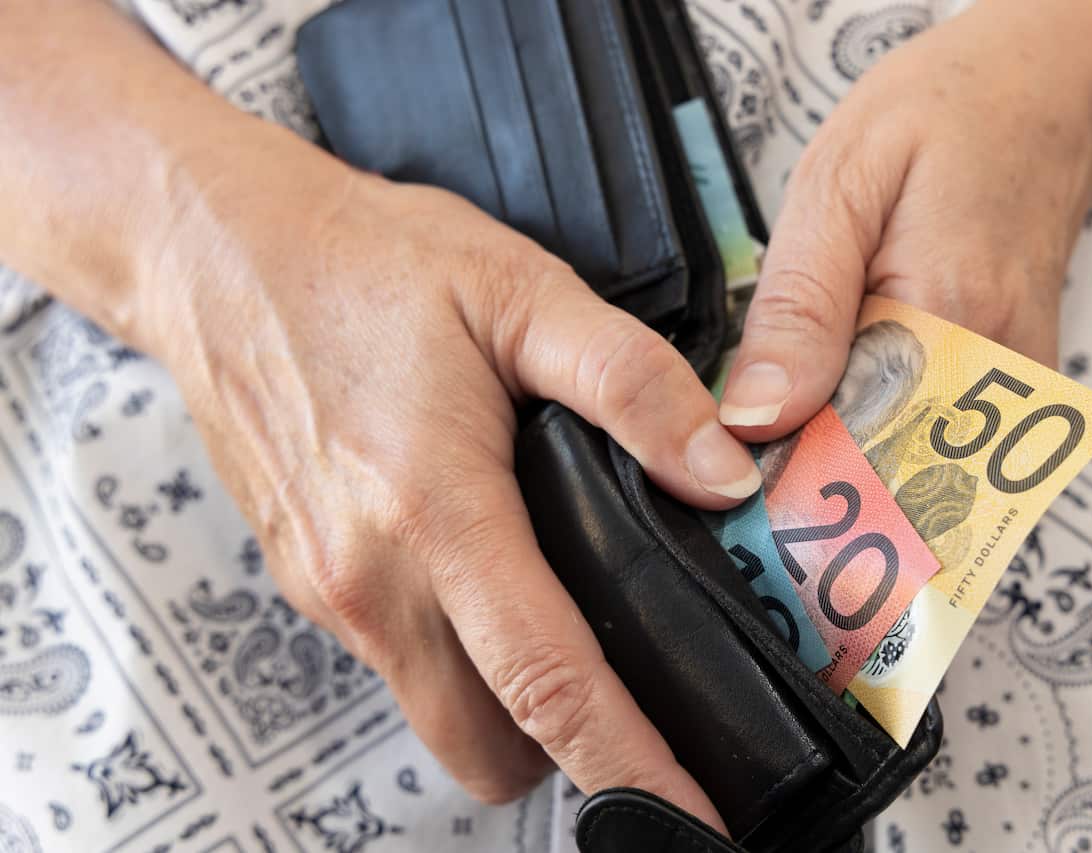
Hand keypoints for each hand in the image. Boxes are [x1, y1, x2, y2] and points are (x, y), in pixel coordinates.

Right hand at [145, 161, 757, 830]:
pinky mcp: (308, 580)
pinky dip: (457, 652)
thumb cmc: (368, 264)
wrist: (222, 255)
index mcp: (434, 513)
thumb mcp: (521, 292)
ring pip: (440, 711)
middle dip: (570, 750)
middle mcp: (369, 579)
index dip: (629, 765)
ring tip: (572, 622)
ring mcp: (328, 590)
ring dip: (510, 701)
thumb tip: (723, 474)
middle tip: (642, 703)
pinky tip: (491, 573)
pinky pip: (399, 660)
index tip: (689, 817)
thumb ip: (632, 386)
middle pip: (487, 742)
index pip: (546, 683)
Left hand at [719, 0, 1091, 436]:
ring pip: (913, 476)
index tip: (738, 462)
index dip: (779, 470)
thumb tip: (755, 419)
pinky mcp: (1020, 397)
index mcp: (948, 323)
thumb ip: (798, 307)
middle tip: (773, 423)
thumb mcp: (838, 184)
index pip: (845, 454)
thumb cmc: (942, 121)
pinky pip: (940, 451)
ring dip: (849, 457)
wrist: (1045, 98)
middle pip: (882, 483)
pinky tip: (862, 384)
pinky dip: (886, 434)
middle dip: (814, 474)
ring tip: (822, 387)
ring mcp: (1019, 395)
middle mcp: (998, 379)